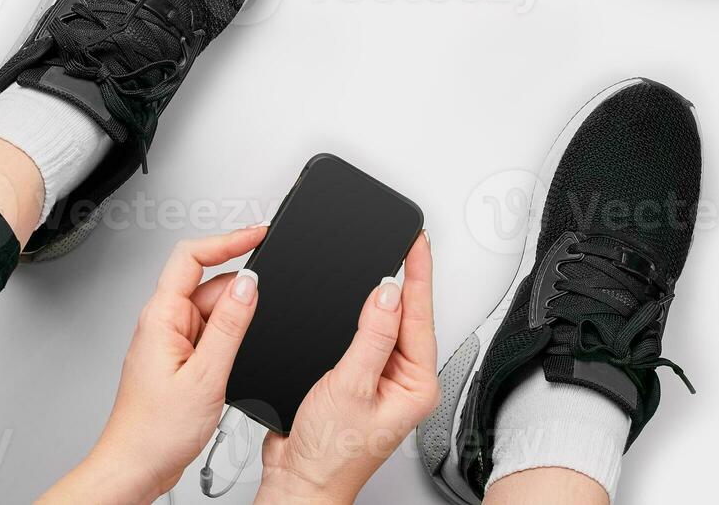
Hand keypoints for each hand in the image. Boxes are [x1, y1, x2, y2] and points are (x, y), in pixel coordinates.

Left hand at [39, 226, 268, 503]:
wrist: (137, 465)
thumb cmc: (155, 430)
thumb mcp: (206, 375)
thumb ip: (230, 325)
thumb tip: (249, 284)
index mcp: (161, 317)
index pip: (191, 256)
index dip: (227, 239)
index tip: (257, 233)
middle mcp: (162, 323)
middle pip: (207, 282)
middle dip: (240, 289)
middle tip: (270, 301)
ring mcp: (170, 339)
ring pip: (211, 309)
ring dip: (234, 318)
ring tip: (240, 354)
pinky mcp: (178, 357)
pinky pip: (208, 333)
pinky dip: (228, 336)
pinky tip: (235, 358)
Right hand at [256, 232, 437, 504]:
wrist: (299, 479)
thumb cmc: (331, 453)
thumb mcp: (352, 385)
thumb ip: (371, 335)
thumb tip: (386, 293)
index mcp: (416, 384)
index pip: (419, 316)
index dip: (416, 273)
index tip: (416, 241)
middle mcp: (403, 381)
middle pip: (406, 316)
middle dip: (404, 276)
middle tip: (406, 239)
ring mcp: (380, 379)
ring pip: (383, 323)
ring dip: (379, 293)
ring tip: (386, 258)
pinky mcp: (356, 378)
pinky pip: (362, 335)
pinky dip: (356, 313)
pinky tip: (354, 298)